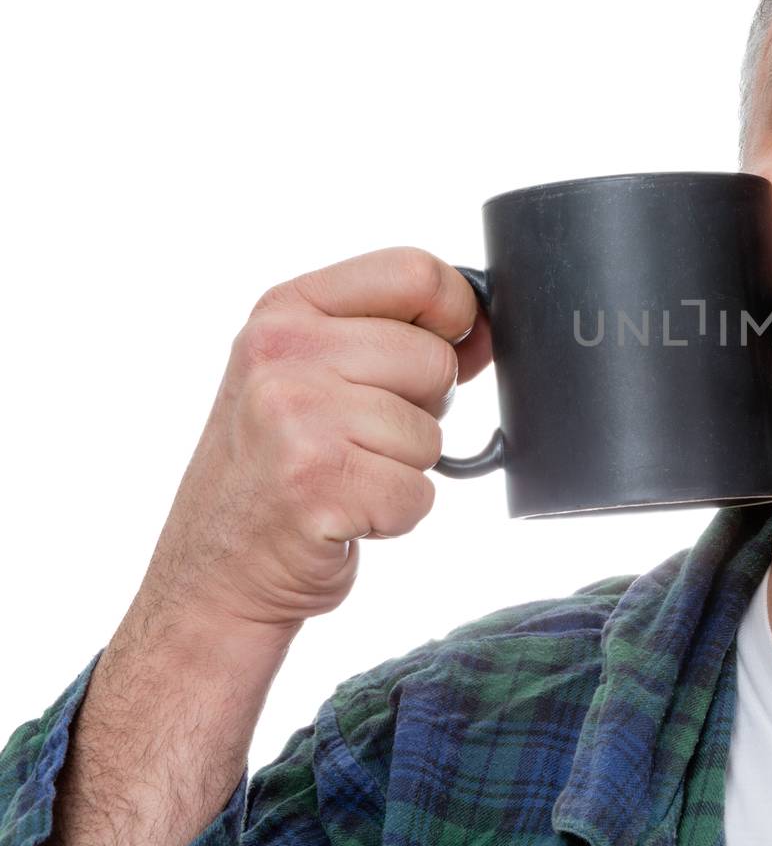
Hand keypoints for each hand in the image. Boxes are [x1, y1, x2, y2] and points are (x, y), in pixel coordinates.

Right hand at [134, 247, 492, 636]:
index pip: (414, 272)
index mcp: (285, 312)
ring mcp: (295, 419)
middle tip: (359, 440)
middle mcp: (282, 355)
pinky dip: (396, 516)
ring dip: (404, 469)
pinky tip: (344, 515)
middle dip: (420, 410)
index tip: (447, 345)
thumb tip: (484, 328)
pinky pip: (419, 494)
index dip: (454, 313)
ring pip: (432, 434)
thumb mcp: (313, 376)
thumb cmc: (277, 471)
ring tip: (343, 477)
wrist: (214, 574)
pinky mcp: (315, 486)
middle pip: (435, 360)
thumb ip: (395, 339)